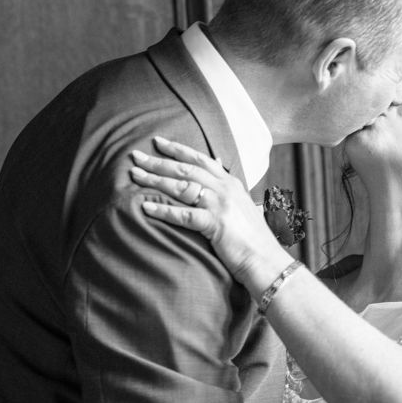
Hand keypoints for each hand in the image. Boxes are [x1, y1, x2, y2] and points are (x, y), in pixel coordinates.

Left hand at [129, 136, 291, 294]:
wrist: (266, 261)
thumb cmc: (252, 238)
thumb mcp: (242, 205)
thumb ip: (227, 187)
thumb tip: (218, 164)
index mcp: (231, 183)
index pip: (200, 159)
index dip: (177, 149)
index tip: (157, 142)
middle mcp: (225, 189)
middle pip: (186, 169)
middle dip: (158, 161)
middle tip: (135, 156)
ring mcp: (221, 205)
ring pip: (182, 187)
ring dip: (156, 180)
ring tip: (134, 176)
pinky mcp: (216, 224)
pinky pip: (184, 214)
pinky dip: (163, 210)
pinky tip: (145, 207)